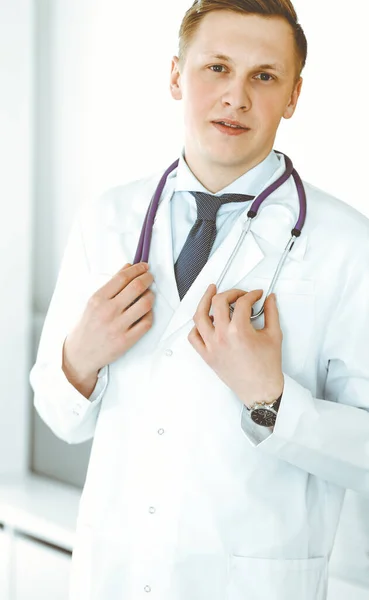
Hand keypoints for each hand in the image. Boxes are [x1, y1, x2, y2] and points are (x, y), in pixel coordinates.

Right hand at [63, 262, 154, 382]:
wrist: (80, 353)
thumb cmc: (88, 326)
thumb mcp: (93, 302)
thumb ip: (112, 285)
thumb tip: (128, 267)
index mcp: (98, 299)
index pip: (122, 277)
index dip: (137, 269)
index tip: (144, 266)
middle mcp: (108, 311)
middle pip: (136, 287)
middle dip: (148, 278)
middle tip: (150, 277)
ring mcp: (118, 327)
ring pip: (145, 304)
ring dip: (151, 296)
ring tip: (149, 294)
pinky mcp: (126, 340)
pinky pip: (147, 322)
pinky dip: (150, 314)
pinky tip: (146, 312)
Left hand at [188, 285, 283, 408]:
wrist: (260, 390)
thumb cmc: (266, 368)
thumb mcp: (274, 336)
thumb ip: (271, 313)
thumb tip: (270, 299)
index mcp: (239, 331)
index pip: (242, 302)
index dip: (251, 294)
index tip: (256, 295)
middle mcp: (222, 337)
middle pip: (218, 302)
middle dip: (230, 293)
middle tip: (238, 294)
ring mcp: (211, 346)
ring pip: (199, 316)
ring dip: (204, 301)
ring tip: (210, 293)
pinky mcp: (207, 355)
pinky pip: (194, 337)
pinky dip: (196, 326)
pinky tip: (205, 320)